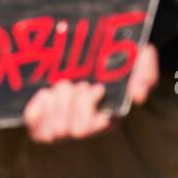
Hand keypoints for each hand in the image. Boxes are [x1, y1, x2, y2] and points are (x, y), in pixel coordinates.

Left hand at [23, 43, 158, 142]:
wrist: (92, 45)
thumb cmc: (117, 56)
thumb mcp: (138, 58)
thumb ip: (144, 74)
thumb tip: (137, 96)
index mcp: (109, 119)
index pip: (96, 129)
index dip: (89, 108)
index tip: (96, 87)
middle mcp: (85, 126)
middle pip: (72, 131)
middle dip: (72, 103)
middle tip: (77, 83)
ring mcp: (61, 123)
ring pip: (50, 132)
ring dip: (55, 105)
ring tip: (60, 86)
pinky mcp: (42, 117)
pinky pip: (33, 123)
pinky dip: (36, 109)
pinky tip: (44, 92)